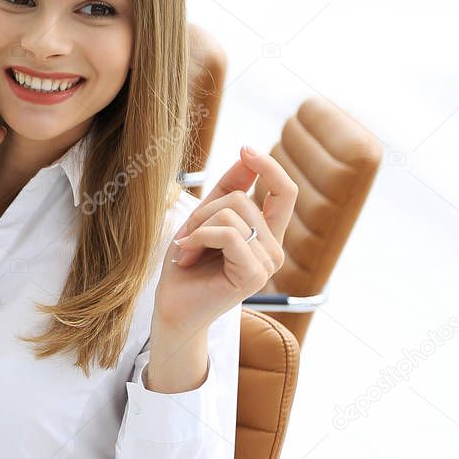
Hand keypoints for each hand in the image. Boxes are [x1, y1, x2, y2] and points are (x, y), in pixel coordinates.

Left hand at [151, 145, 297, 338]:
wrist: (172, 309)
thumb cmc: (186, 266)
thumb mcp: (203, 219)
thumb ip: (228, 189)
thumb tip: (247, 155)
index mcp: (266, 236)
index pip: (285, 193)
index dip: (269, 167)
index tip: (245, 148)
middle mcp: (273, 250)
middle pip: (243, 198)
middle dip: (204, 209)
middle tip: (187, 236)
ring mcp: (267, 264)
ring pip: (232, 212)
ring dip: (197, 226)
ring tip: (187, 250)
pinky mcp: (254, 275)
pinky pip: (228, 233)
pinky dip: (199, 238)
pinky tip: (187, 256)